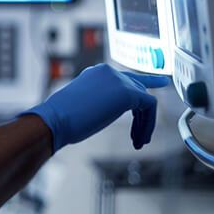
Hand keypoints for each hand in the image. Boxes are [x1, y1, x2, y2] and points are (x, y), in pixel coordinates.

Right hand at [24, 63, 169, 151]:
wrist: (56, 119)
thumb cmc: (63, 118)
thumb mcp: (84, 104)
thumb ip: (100, 101)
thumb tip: (108, 110)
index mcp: (96, 73)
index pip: (124, 78)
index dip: (141, 86)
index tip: (157, 86)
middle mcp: (109, 72)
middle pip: (138, 88)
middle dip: (143, 113)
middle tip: (142, 134)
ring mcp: (118, 80)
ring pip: (145, 100)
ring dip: (144, 123)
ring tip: (138, 142)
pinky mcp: (127, 92)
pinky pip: (149, 106)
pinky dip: (148, 124)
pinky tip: (140, 139)